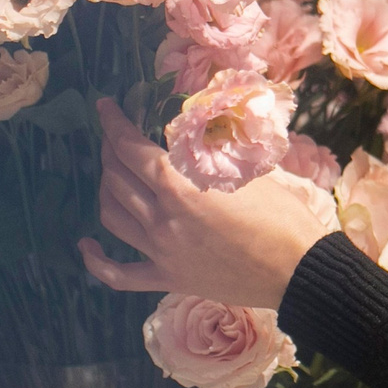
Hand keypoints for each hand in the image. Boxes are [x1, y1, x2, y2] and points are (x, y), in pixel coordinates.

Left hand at [79, 98, 330, 310]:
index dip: (114, 125)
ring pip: (112, 217)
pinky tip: (87, 245)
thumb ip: (214, 157)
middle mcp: (164, 219)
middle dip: (111, 153)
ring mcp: (162, 252)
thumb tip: (195, 139)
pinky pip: (118, 273)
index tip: (106, 109)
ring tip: (114, 177)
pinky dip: (96, 260)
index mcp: (183, 189)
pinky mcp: (169, 278)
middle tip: (117, 140)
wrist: (300, 270)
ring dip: (107, 191)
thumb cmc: (284, 218)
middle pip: (117, 179)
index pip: (132, 150)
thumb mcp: (251, 174)